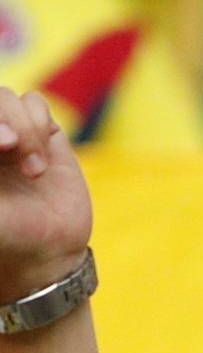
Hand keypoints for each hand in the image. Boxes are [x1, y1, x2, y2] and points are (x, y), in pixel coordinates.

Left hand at [0, 89, 91, 299]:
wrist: (47, 252)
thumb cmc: (7, 232)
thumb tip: (3, 139)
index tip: (0, 143)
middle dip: (2, 118)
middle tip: (9, 145)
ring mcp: (15, 132)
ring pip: (9, 99)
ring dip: (25, 131)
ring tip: (34, 171)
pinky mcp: (45, 135)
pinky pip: (36, 104)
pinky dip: (40, 125)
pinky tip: (43, 161)